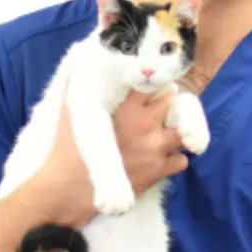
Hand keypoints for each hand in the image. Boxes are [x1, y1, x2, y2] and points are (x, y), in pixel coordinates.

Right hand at [27, 88, 188, 224]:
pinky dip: (175, 159)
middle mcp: (145, 126)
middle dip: (171, 102)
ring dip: (177, 131)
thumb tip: (76, 60)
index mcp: (127, 109)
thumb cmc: (66, 151)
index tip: (153, 85)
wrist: (69, 191)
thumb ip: (76, 84)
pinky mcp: (158, 171)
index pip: (154, 84)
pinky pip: (182, 160)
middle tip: (164, 107)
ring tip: (167, 132)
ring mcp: (155, 149)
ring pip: (184, 132)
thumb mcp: (69, 111)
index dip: (155, 83)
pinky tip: (162, 158)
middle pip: (175, 102)